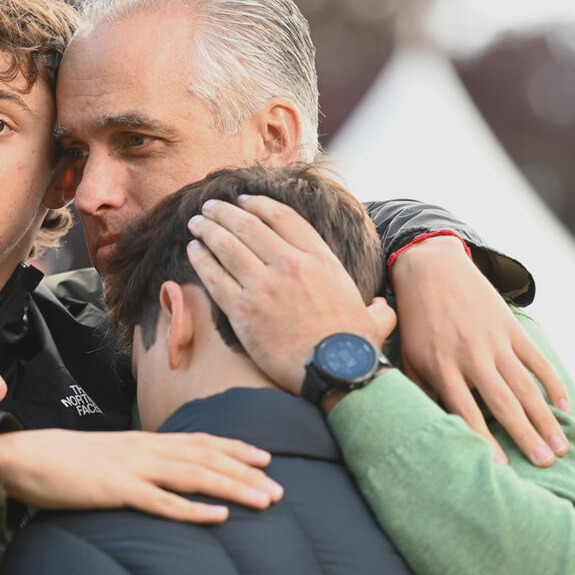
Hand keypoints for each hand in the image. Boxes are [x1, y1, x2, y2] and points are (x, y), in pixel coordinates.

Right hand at [0, 429, 283, 523]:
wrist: (24, 458)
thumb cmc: (64, 462)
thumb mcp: (108, 457)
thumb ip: (136, 463)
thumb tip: (158, 475)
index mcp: (144, 441)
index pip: (200, 440)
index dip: (235, 447)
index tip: (266, 456)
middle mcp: (145, 449)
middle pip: (207, 457)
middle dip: (246, 472)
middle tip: (280, 488)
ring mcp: (132, 468)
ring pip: (194, 476)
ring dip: (233, 488)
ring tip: (264, 500)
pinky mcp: (116, 491)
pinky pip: (161, 502)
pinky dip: (193, 510)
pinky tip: (218, 518)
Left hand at [186, 194, 395, 394]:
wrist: (334, 372)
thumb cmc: (353, 348)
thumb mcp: (372, 317)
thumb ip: (375, 307)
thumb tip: (380, 308)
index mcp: (320, 259)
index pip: (283, 217)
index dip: (259, 205)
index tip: (244, 201)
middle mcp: (290, 264)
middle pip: (248, 226)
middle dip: (225, 213)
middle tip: (210, 209)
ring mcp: (264, 285)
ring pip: (227, 246)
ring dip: (208, 231)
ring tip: (196, 225)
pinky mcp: (243, 309)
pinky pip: (214, 276)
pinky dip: (201, 259)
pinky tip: (193, 251)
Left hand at [391, 235, 570, 466]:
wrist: (431, 271)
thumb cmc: (417, 325)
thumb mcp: (410, 358)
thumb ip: (421, 393)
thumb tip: (430, 429)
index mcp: (442, 368)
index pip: (465, 411)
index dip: (483, 440)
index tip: (499, 467)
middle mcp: (470, 357)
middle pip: (503, 404)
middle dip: (525, 436)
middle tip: (544, 464)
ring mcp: (494, 342)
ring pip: (525, 387)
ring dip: (545, 419)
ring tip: (560, 448)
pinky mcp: (511, 329)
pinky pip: (536, 361)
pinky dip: (552, 384)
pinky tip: (563, 408)